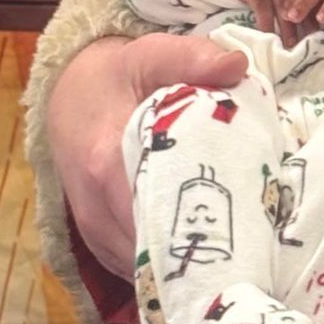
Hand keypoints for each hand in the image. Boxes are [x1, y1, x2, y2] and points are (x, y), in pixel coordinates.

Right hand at [45, 31, 247, 278]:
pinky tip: (202, 257)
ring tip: (234, 260)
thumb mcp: (152, 55)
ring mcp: (94, 228)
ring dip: (186, 264)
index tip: (252, 236)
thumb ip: (192, 58)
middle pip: (157, 251)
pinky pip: (135, 268)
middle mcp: (96, 206)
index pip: (160, 214)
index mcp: (108, 162)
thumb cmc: (119, 76)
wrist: (68, 93)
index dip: (207, 230)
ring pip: (145, 267)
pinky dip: (167, 265)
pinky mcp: (97, 240)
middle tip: (255, 254)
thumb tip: (236, 65)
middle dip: (204, 256)